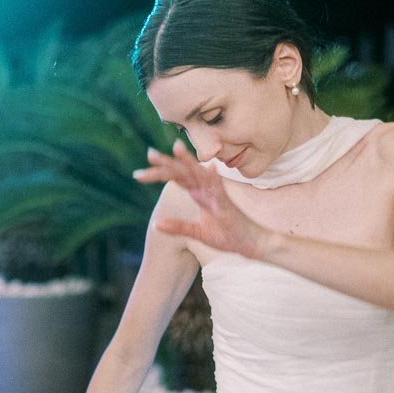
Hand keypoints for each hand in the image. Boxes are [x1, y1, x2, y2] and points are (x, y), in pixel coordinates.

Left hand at [133, 140, 271, 257]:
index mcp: (199, 194)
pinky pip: (220, 191)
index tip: (141, 170)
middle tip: (149, 154)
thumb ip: (178, 227)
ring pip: (201, 175)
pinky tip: (210, 168)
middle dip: (167, 164)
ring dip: (189, 162)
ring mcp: (218, 196)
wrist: (251, 244)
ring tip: (176, 148)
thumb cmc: (228, 236)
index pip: (178, 178)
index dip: (162, 172)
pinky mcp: (228, 205)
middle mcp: (207, 190)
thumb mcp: (198, 234)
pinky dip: (214, 179)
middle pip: (185, 172)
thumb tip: (156, 224)